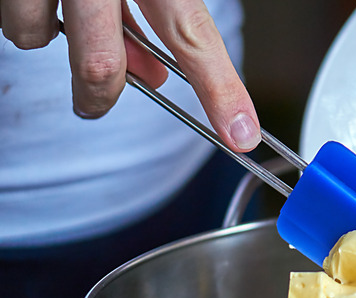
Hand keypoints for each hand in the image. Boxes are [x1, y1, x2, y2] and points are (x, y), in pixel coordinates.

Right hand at [0, 0, 260, 151]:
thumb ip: (165, 9)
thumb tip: (157, 71)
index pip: (193, 34)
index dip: (220, 90)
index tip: (240, 133)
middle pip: (99, 62)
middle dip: (100, 95)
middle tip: (99, 102)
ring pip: (35, 34)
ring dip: (50, 32)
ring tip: (64, 6)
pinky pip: (14, 13)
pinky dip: (27, 10)